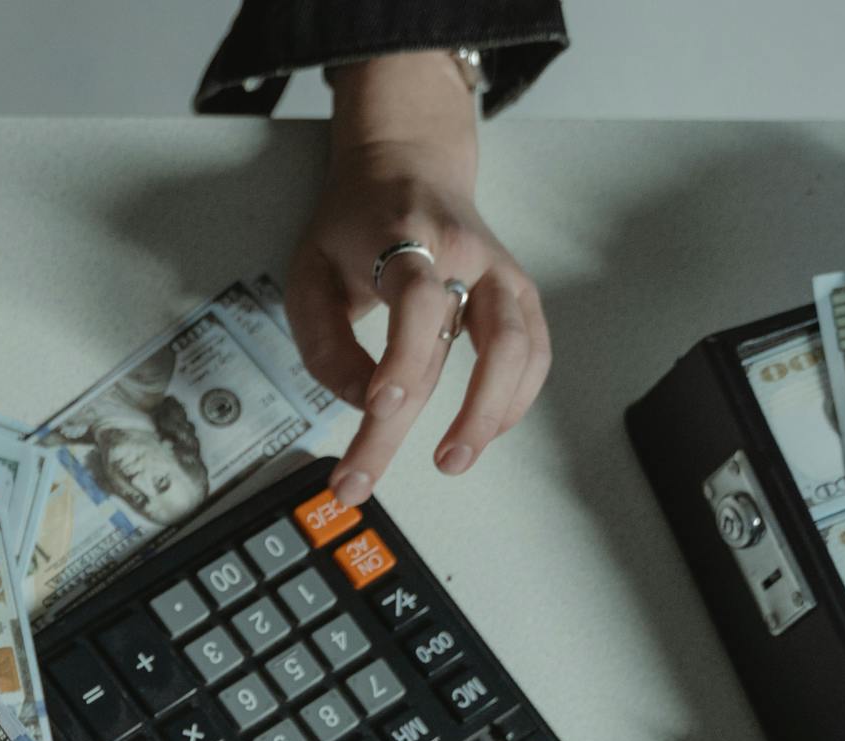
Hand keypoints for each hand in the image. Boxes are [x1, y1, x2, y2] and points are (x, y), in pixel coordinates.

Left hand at [285, 51, 551, 505]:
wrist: (408, 164)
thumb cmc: (353, 225)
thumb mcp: (309, 271)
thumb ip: (325, 343)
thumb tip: (362, 404)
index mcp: (407, 240)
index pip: (417, 301)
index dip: (404, 357)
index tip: (381, 407)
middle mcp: (467, 254)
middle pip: (469, 340)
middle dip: (422, 417)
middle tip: (377, 472)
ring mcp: (502, 273)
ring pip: (520, 346)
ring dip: (490, 413)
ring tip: (451, 460)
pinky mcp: (520, 294)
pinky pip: (535, 352)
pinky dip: (515, 398)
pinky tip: (484, 431)